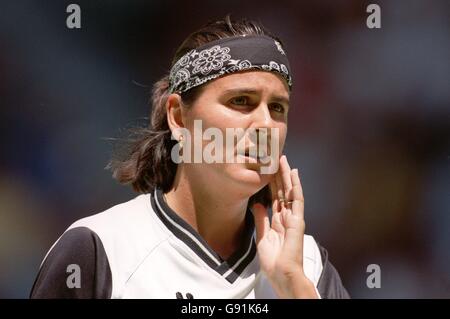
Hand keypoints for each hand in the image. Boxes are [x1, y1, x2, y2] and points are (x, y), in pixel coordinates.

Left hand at [252, 155, 317, 297]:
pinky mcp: (298, 220)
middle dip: (278, 174)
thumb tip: (257, 204)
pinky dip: (296, 185)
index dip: (270, 183)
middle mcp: (286, 216)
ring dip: (286, 174)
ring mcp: (293, 217)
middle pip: (282, 191)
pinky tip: (294, 173)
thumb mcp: (262, 237)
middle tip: (275, 157)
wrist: (282, 274)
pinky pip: (298, 199)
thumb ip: (261, 219)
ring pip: (290, 191)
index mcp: (278, 221)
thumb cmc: (274, 261)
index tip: (266, 169)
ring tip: (283, 159)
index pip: (274, 197)